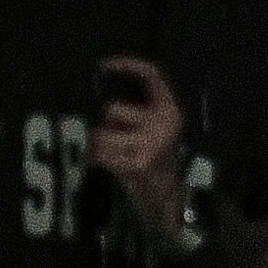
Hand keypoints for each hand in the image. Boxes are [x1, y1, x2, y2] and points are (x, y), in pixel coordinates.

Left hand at [86, 53, 192, 246]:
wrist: (167, 202)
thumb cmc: (154, 162)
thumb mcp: (157, 131)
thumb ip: (139, 111)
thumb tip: (100, 90)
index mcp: (171, 111)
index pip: (152, 75)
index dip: (128, 65)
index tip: (103, 65)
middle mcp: (164, 123)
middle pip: (112, 109)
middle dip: (104, 126)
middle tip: (114, 142)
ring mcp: (151, 144)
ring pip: (100, 134)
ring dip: (97, 147)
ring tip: (111, 159)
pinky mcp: (136, 164)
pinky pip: (98, 155)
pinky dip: (96, 162)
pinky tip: (108, 170)